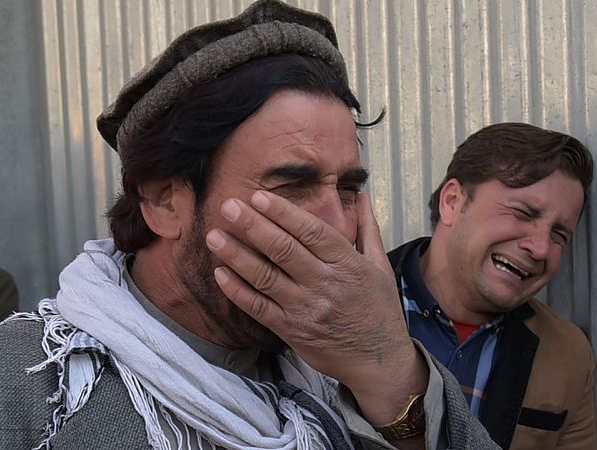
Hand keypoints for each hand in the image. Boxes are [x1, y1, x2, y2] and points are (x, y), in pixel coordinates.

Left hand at [206, 190, 426, 421]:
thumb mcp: (381, 267)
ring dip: (237, 255)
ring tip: (214, 236)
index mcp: (348, 264)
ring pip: (265, 277)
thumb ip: (369, 229)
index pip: (311, 231)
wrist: (379, 362)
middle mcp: (325, 285)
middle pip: (283, 249)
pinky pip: (259, 308)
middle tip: (228, 206)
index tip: (258, 196)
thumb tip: (364, 196)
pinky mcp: (292, 331)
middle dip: (252, 225)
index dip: (283, 213)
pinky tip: (220, 273)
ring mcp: (306, 309)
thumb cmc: (380, 311)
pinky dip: (237, 291)